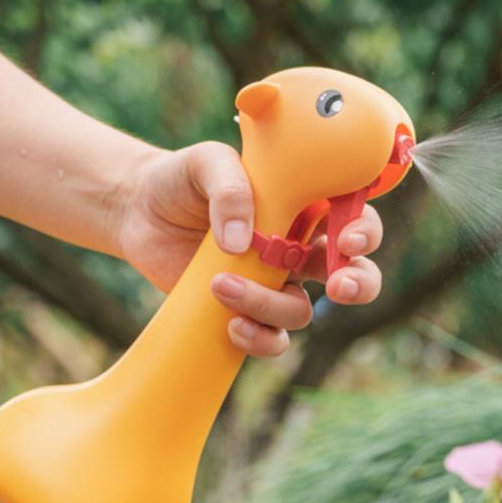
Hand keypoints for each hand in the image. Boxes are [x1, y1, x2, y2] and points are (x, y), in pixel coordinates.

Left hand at [115, 142, 382, 357]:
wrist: (137, 212)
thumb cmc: (181, 179)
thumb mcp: (206, 163)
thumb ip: (229, 189)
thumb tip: (241, 242)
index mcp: (304, 204)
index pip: (354, 217)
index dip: (364, 232)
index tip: (346, 241)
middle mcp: (298, 247)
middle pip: (353, 273)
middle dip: (357, 283)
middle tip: (337, 287)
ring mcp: (274, 283)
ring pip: (302, 311)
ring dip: (271, 307)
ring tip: (222, 286)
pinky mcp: (247, 311)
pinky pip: (273, 338)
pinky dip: (260, 339)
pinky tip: (232, 326)